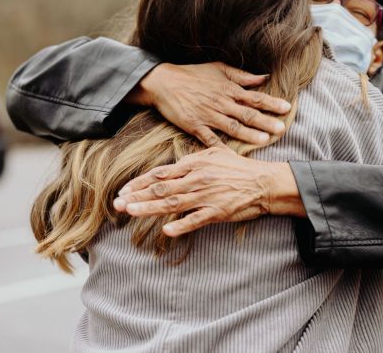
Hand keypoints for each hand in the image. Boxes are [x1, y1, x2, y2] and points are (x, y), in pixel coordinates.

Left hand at [113, 147, 304, 236]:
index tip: (124, 190)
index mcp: (195, 164)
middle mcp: (197, 179)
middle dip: (137, 196)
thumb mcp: (217, 153)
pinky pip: (196, 219)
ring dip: (149, 208)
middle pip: (161, 188)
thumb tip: (178, 160)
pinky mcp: (217, 211)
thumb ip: (195, 156)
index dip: (140, 182)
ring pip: (172, 203)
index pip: (161, 173)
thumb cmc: (240, 168)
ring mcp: (207, 195)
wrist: (264, 183)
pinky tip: (166, 230)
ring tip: (131, 212)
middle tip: (117, 204)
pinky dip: (181, 225)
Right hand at [125, 61, 291, 146]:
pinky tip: (233, 156)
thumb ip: (242, 75)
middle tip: (282, 129)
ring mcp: (208, 116)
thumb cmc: (193, 74)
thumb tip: (263, 77)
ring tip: (265, 140)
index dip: (271, 103)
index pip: (255, 97)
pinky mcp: (195, 126)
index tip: (287, 108)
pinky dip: (221, 148)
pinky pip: (211, 139)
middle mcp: (221, 103)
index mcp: (229, 89)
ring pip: (233, 127)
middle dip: (266, 121)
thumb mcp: (219, 69)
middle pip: (248, 114)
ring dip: (250, 134)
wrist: (163, 82)